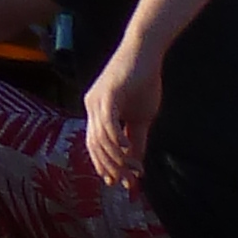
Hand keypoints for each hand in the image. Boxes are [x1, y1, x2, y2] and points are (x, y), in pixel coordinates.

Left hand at [85, 39, 161, 189]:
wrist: (145, 53)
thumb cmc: (143, 82)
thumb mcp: (140, 118)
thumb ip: (135, 140)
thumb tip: (136, 165)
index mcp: (96, 111)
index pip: (94, 144)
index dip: (104, 165)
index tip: (118, 183)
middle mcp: (91, 106)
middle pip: (95, 145)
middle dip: (111, 167)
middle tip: (128, 182)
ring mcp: (97, 99)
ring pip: (100, 138)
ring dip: (117, 159)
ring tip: (133, 170)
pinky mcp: (108, 94)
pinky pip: (108, 123)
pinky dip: (116, 141)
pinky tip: (127, 151)